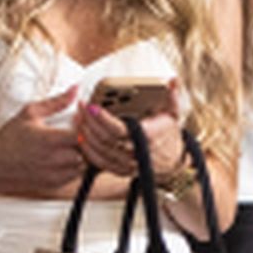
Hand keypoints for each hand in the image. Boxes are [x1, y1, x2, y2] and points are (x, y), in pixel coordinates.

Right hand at [0, 88, 89, 195]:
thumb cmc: (8, 138)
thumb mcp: (30, 113)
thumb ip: (56, 102)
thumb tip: (75, 89)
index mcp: (50, 140)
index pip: (83, 135)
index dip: (85, 127)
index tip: (77, 122)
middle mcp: (54, 160)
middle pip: (86, 152)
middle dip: (85, 142)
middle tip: (77, 134)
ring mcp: (55, 174)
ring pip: (83, 166)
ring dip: (81, 155)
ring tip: (70, 146)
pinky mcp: (53, 184)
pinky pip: (74, 177)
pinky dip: (73, 167)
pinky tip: (63, 158)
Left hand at [73, 95, 188, 183]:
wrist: (173, 159)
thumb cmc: (169, 133)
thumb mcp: (174, 113)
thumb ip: (171, 96)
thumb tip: (173, 81)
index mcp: (149, 137)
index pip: (120, 129)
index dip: (103, 119)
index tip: (91, 106)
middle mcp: (138, 153)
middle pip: (106, 139)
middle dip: (90, 122)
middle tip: (81, 107)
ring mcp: (130, 164)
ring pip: (101, 151)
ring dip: (87, 135)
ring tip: (78, 118)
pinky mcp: (122, 171)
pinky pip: (101, 163)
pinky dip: (89, 150)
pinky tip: (82, 137)